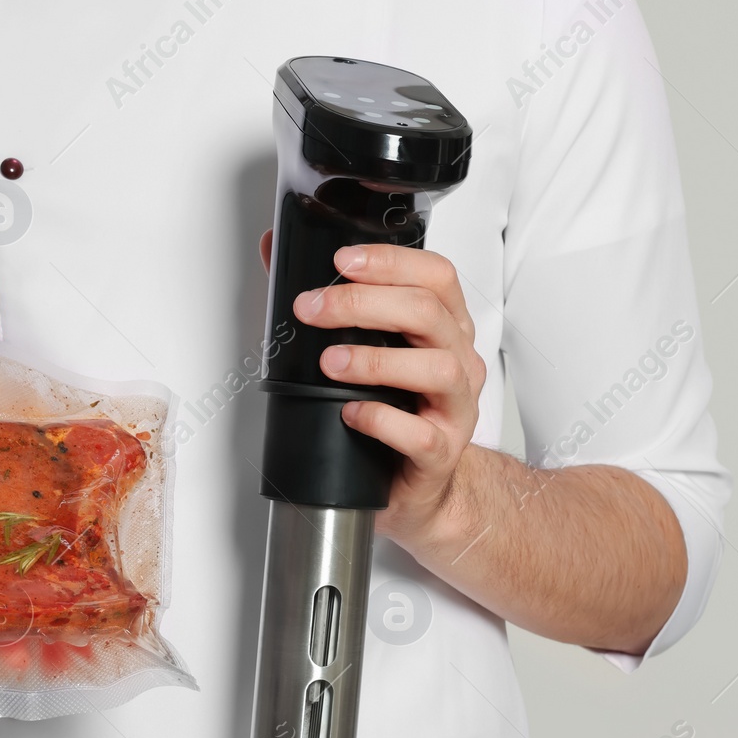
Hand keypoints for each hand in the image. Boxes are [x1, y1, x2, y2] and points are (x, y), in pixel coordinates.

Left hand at [291, 242, 485, 543]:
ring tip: (330, 362)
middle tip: (313, 309)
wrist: (418, 485)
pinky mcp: (441, 453)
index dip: (391, 261)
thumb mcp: (369, 349)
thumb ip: (328, 301)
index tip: (342, 261)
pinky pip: (420, 434)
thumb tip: (278, 253)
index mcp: (446, 328)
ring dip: (375, 360)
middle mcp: (459, 361)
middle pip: (427, 312)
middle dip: (363, 303)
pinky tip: (350, 413)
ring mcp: (456, 407)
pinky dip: (381, 420)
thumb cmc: (395, 410)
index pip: (436, 276)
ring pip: (436, 368)